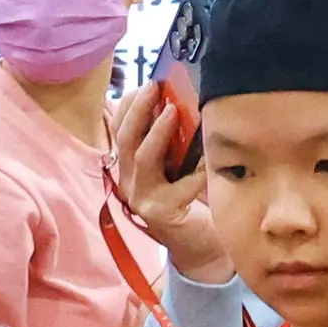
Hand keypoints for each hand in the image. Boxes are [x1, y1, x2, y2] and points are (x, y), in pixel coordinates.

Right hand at [113, 81, 232, 285]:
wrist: (198, 242)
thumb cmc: (189, 198)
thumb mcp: (176, 162)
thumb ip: (172, 139)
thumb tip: (178, 101)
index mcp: (129, 165)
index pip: (118, 129)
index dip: (129, 105)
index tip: (146, 84)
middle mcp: (129, 181)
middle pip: (125, 139)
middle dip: (138, 109)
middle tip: (154, 87)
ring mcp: (142, 199)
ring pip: (142, 159)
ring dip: (157, 132)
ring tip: (173, 111)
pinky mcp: (162, 213)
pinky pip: (179, 187)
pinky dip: (195, 171)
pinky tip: (208, 157)